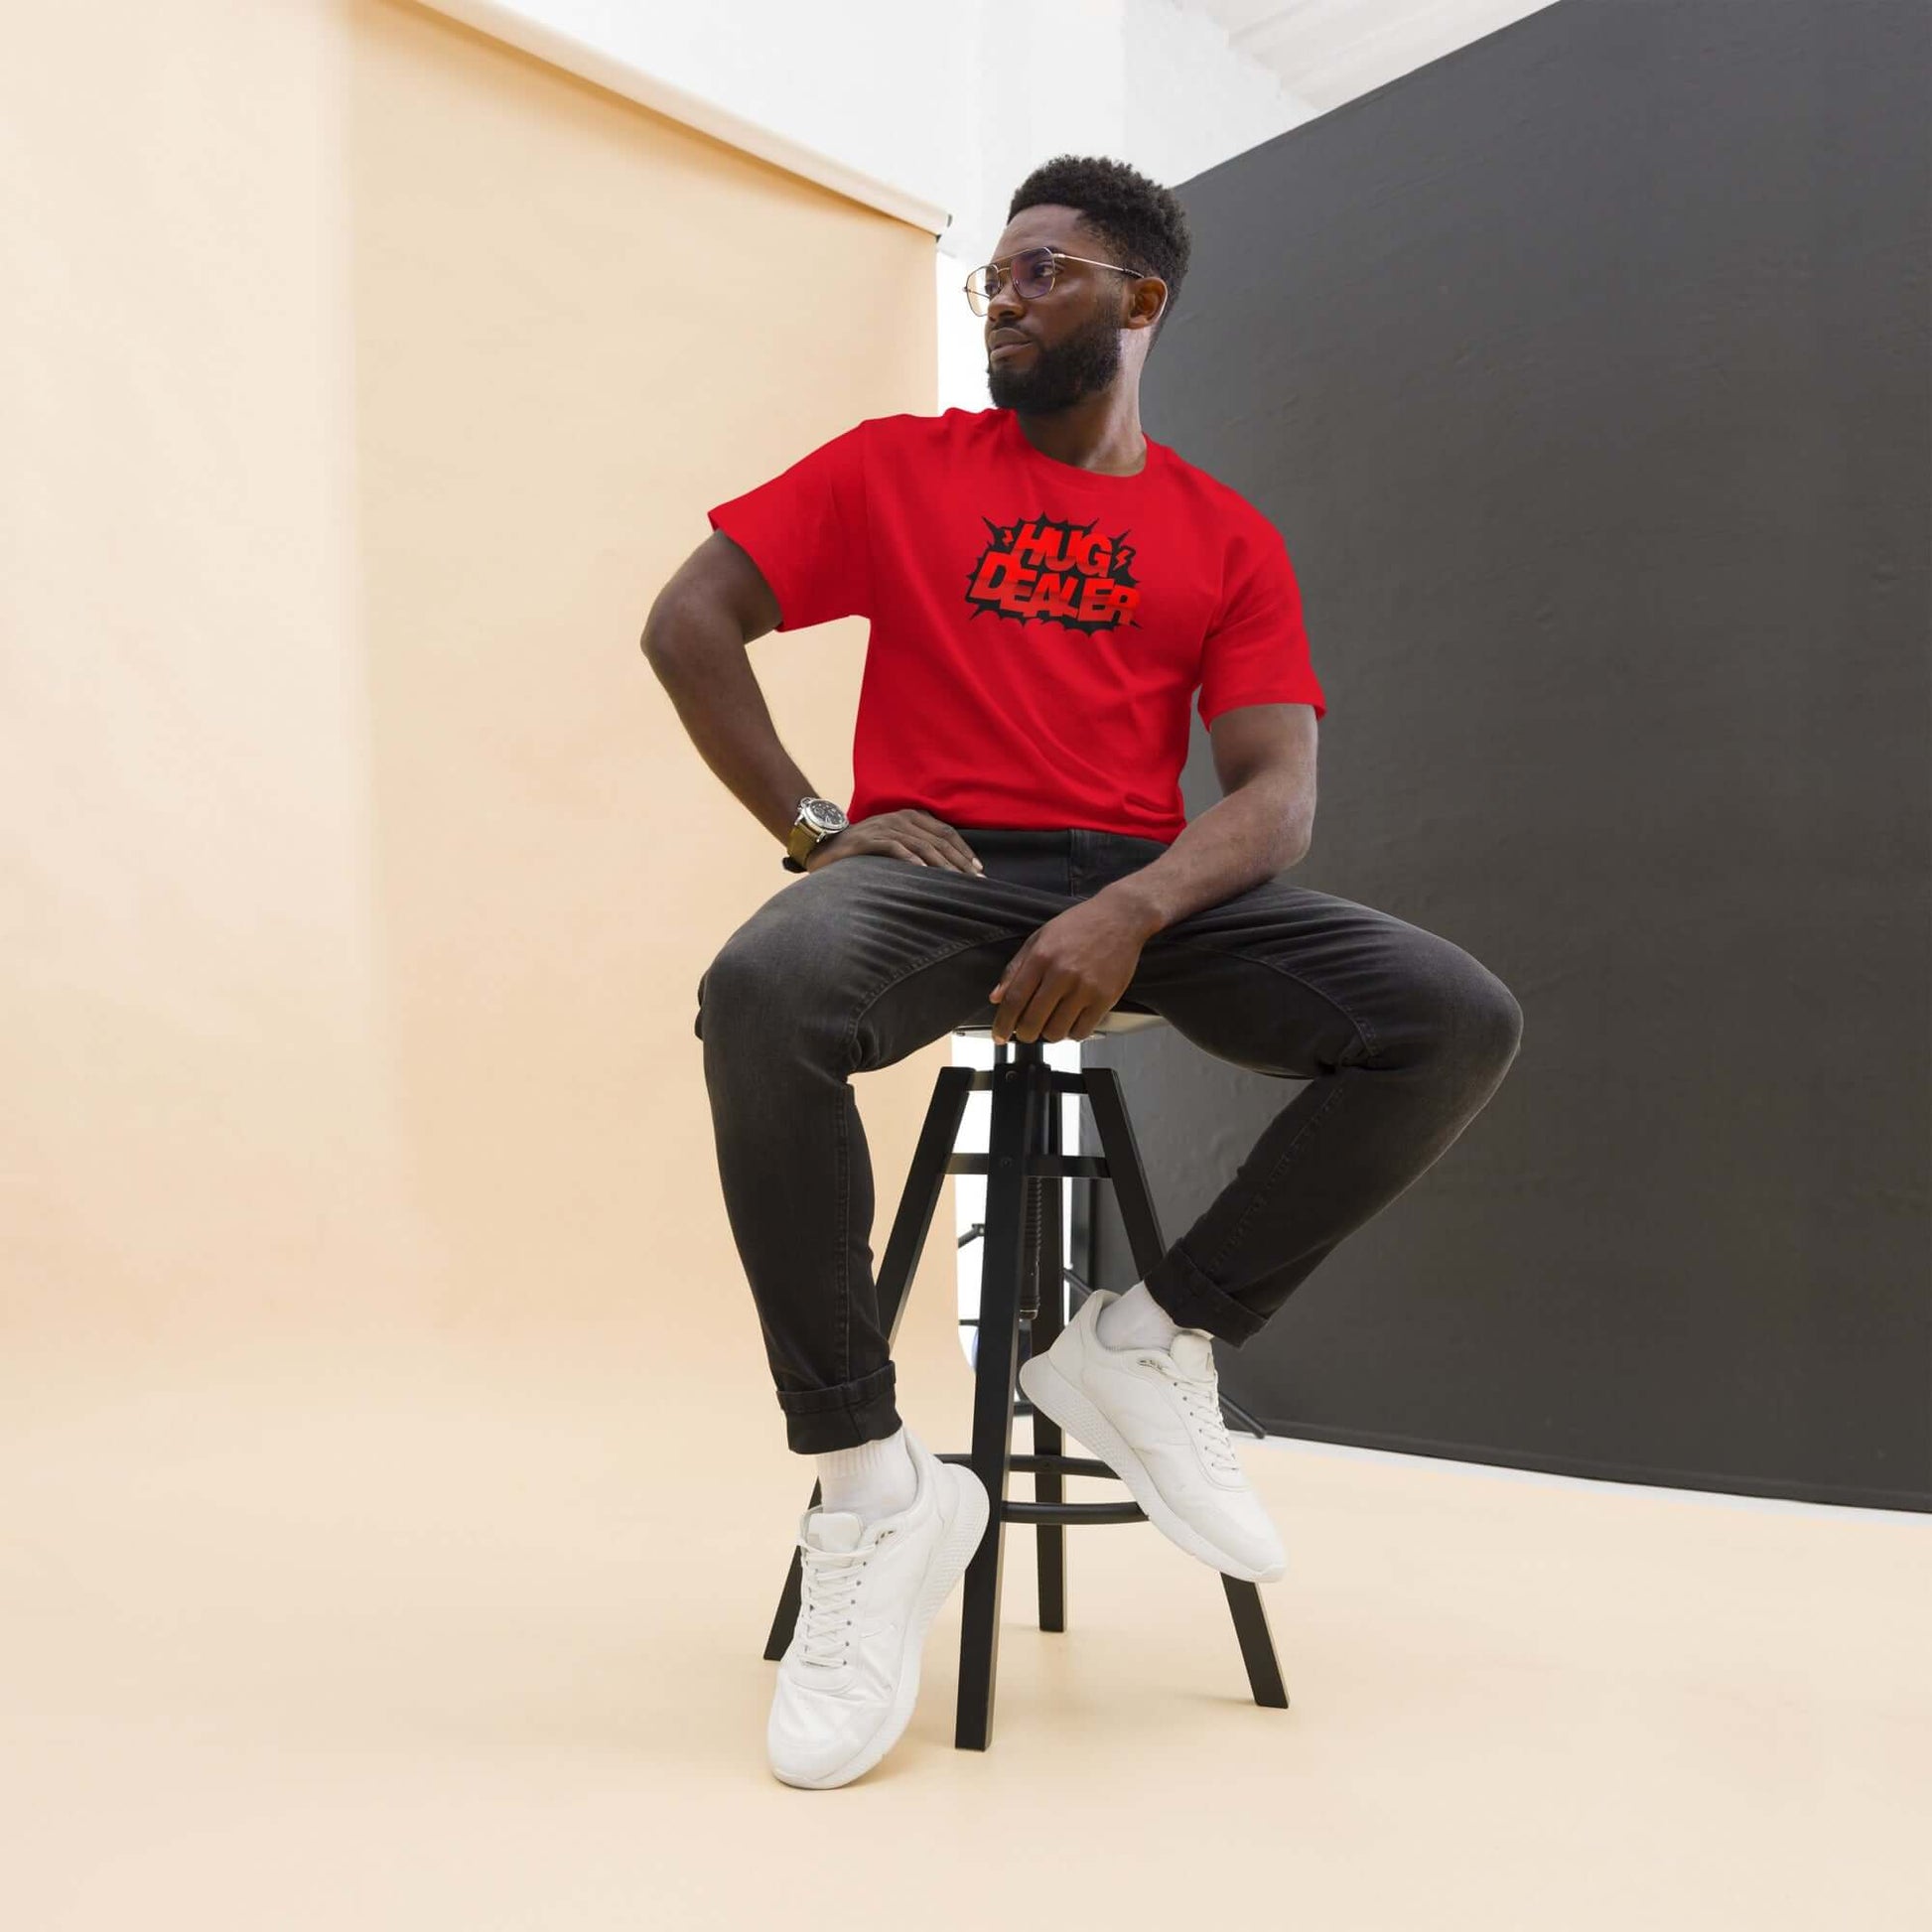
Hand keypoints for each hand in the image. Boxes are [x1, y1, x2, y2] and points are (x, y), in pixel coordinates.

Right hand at [804, 809, 983, 875]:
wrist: (825, 844)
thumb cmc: (865, 849)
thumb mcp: (895, 842)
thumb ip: (917, 847)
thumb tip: (947, 868)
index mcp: (910, 816)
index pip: (945, 831)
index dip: (964, 850)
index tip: (978, 869)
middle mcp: (900, 818)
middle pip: (938, 839)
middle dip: (959, 861)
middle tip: (974, 881)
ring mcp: (884, 828)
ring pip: (921, 845)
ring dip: (941, 864)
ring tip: (955, 881)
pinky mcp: (868, 840)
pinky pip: (894, 848)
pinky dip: (911, 860)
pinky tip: (923, 873)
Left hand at [988, 896, 1150, 1043]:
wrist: (1120, 917)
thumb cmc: (1079, 925)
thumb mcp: (1040, 937)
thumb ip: (1016, 968)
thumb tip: (996, 997)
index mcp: (1041, 957)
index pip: (1014, 1000)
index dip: (1003, 1024)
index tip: (999, 1035)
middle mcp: (1062, 974)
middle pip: (1033, 1021)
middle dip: (1024, 1034)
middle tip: (1026, 1032)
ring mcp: (1085, 988)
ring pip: (1057, 1031)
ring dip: (1049, 1034)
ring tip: (1051, 1023)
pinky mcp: (1105, 998)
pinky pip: (1082, 1031)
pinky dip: (1072, 1033)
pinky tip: (1071, 1022)